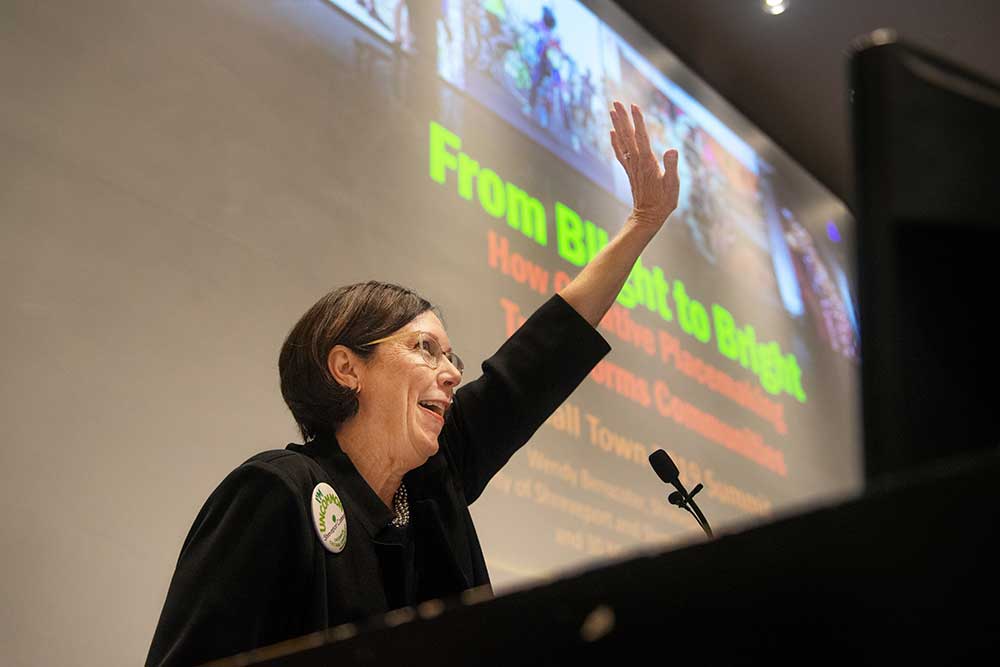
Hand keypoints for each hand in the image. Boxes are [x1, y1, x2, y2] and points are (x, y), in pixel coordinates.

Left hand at [609, 101, 679, 230]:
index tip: (634, 105)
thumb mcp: (672, 186)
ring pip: (622, 141)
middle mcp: (637, 161)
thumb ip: (671, 167)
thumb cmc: (663, 202)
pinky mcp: (630, 170)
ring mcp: (631, 165)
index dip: (638, 121)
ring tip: (612, 110)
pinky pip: (620, 152)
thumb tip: (671, 150)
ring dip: (617, 124)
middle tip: (616, 101)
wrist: (648, 218)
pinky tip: (612, 132)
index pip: (642, 137)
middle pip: (628, 135)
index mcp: (648, 162)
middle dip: (622, 118)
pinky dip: (615, 141)